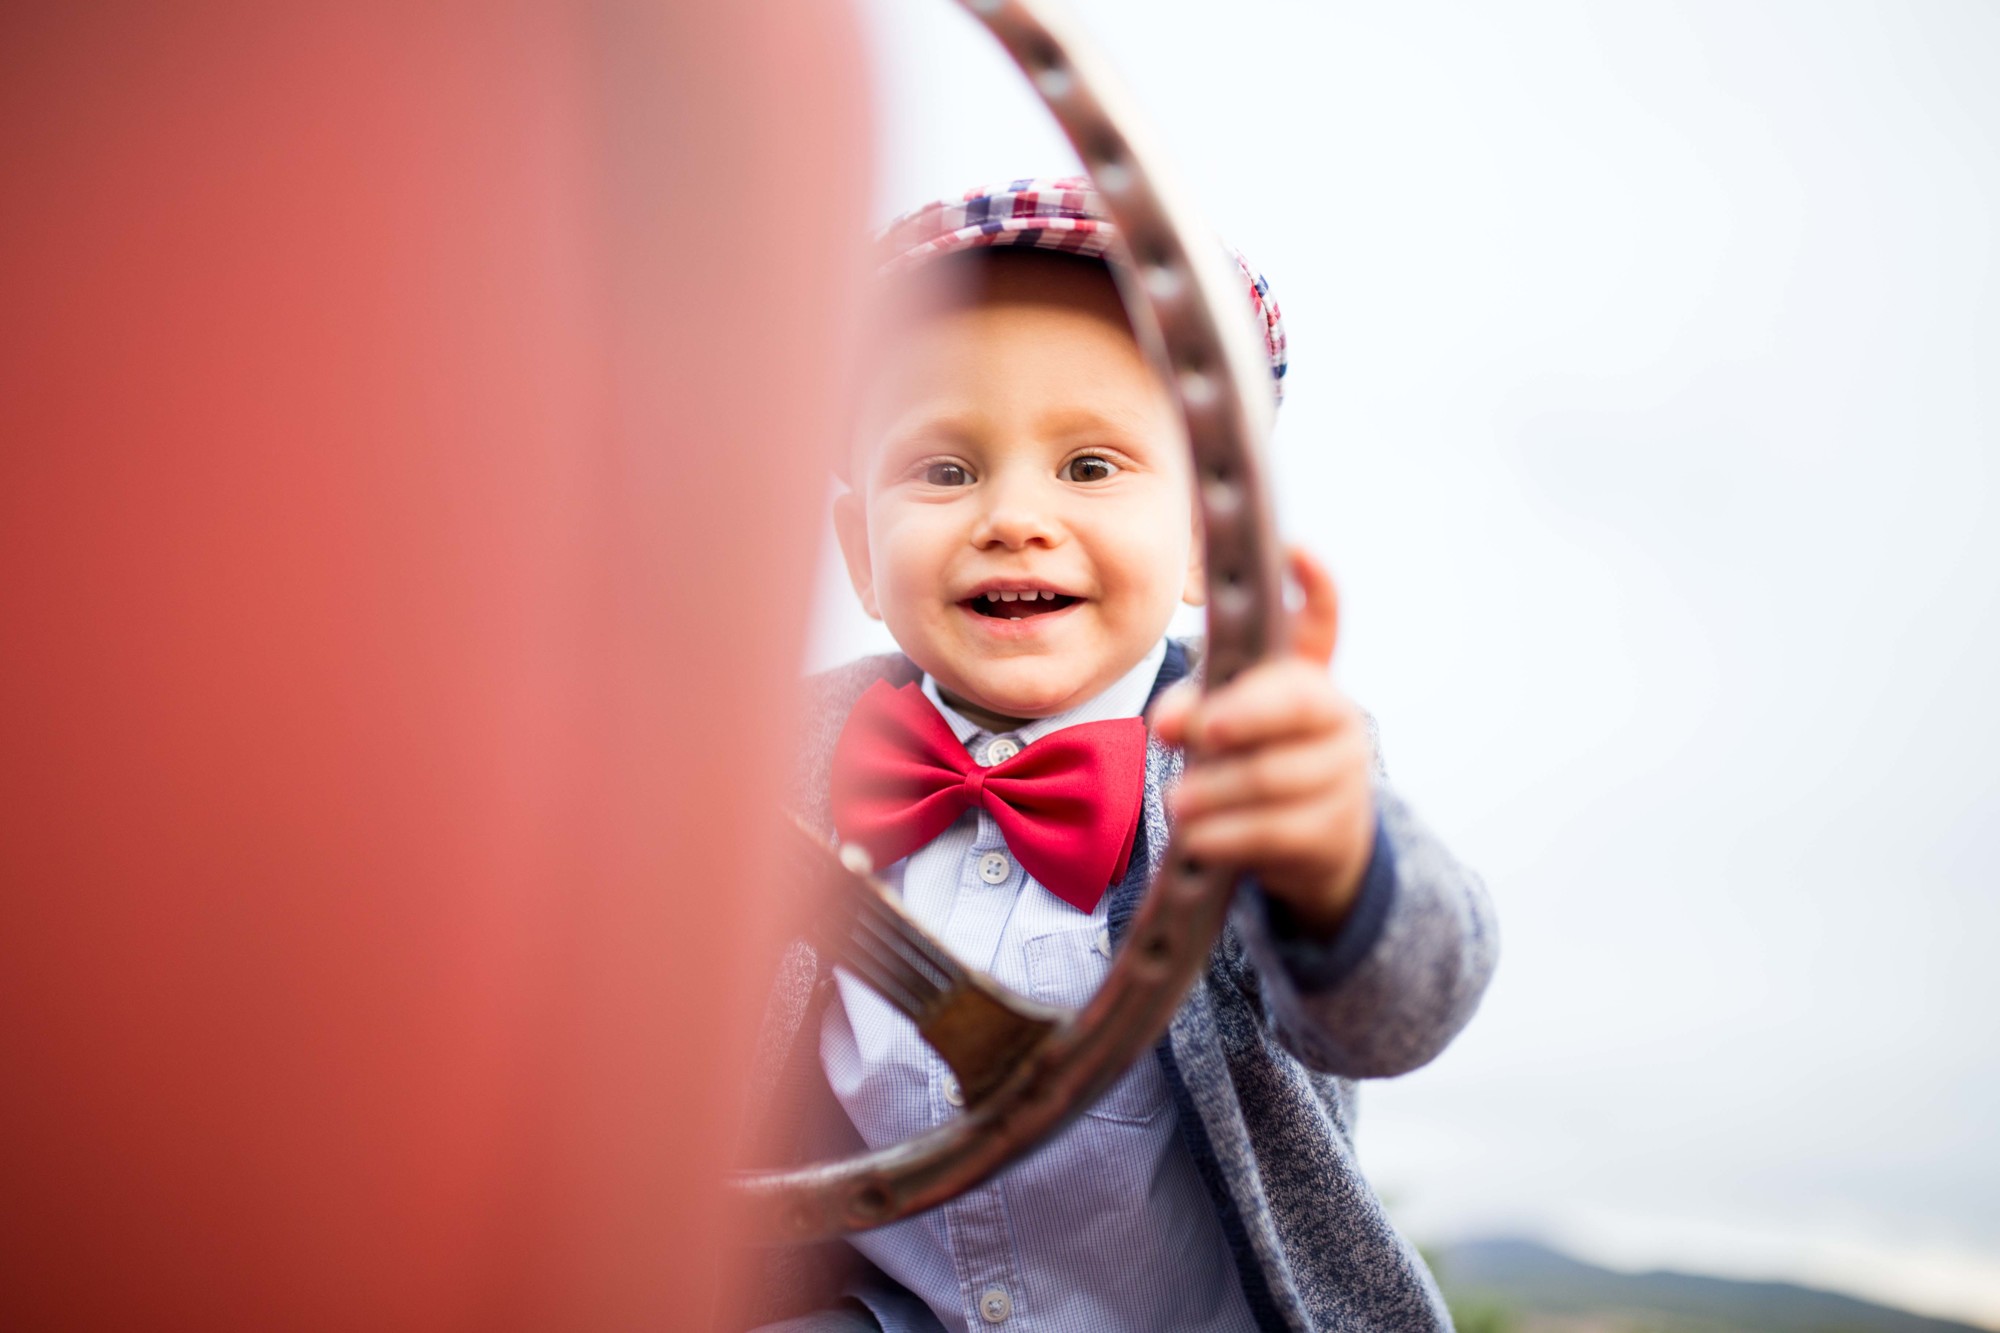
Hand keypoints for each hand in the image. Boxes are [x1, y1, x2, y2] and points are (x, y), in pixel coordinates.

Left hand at [1149, 546, 1375, 938]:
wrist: (1316, 846)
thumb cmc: (1255, 765)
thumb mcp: (1227, 728)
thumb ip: (1197, 710)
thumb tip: (1169, 721)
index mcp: (1307, 678)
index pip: (1320, 624)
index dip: (1315, 588)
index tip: (1296, 550)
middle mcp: (1335, 717)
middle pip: (1294, 703)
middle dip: (1239, 714)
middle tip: (1186, 730)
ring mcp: (1342, 774)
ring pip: (1273, 775)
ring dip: (1215, 790)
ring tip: (1179, 801)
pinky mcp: (1332, 829)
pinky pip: (1273, 830)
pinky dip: (1225, 834)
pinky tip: (1199, 837)